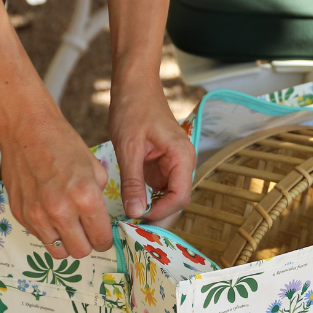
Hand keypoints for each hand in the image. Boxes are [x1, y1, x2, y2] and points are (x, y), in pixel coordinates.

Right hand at [0, 97, 112, 259]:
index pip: (101, 240)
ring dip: (66, 242)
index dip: (105, 239)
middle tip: (86, 231)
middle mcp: (60, 211)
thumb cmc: (63, 144)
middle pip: (80, 251)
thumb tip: (103, 223)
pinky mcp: (20, 214)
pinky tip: (50, 212)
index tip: (103, 235)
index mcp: (85, 197)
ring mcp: (37, 215)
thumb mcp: (95, 169)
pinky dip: (48, 231)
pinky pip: (40, 237)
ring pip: (58, 252)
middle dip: (87, 244)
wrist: (26, 128)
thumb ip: (100, 200)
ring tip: (68, 225)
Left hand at [108, 80, 194, 222]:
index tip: (137, 217)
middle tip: (133, 226)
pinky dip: (146, 201)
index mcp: (182, 156)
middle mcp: (183, 163)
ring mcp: (174, 167)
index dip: (161, 212)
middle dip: (158, 216)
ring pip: (168, 199)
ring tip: (130, 219)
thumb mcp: (128, 148)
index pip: (180, 197)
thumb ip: (133, 182)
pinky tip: (131, 206)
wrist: (134, 86)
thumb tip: (135, 212)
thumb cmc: (133, 108)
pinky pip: (158, 191)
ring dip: (151, 211)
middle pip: (177, 202)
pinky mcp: (162, 168)